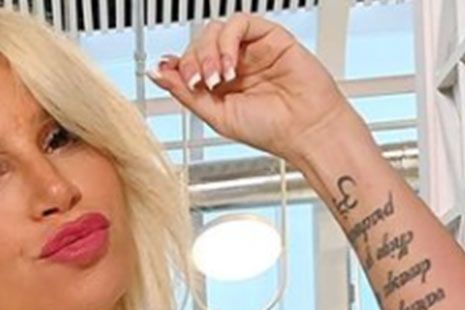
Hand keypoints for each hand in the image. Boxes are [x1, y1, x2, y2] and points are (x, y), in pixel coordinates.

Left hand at [146, 14, 356, 162]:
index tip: (165, 72)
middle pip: (199, 43)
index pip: (189, 61)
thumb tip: (158, 74)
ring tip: (217, 78)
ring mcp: (251, 50)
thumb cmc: (270, 130)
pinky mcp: (270, 37)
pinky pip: (240, 23)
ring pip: (216, 30)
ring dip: (208, 52)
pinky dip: (228, 41)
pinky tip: (230, 65)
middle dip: (192, 62)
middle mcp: (235, 64)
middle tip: (198, 82)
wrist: (306, 131)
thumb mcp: (216, 116)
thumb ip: (186, 93)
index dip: (176, 65)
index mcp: (220, 83)